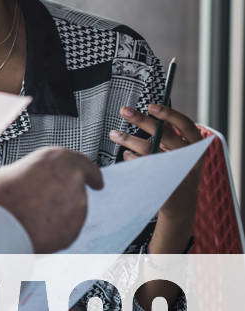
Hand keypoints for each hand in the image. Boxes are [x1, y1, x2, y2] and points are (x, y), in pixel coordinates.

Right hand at [0, 147, 103, 252]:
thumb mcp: (13, 171)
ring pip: (71, 210)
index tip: (96, 183)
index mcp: (58, 158)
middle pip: (76, 188)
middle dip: (63, 196)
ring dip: (57, 214)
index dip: (91, 174)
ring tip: (29, 218)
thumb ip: (33, 173)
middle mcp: (73, 180)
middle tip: (40, 203)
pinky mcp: (74, 230)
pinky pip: (66, 230)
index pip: (84, 164)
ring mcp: (77, 207)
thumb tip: (34, 179)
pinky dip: (55, 231)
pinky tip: (34, 230)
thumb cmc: (0, 196)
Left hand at [110, 103, 202, 232]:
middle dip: (142, 121)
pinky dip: (132, 159)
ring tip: (114, 134)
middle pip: (164, 135)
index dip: (169, 114)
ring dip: (129, 139)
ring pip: (150, 150)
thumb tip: (147, 114)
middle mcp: (189, 158)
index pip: (186, 125)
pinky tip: (125, 155)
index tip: (150, 105)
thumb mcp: (179, 152)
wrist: (180, 205)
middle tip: (124, 111)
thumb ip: (169, 136)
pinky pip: (143, 167)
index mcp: (195, 146)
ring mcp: (177, 172)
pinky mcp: (162, 184)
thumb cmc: (176, 171)